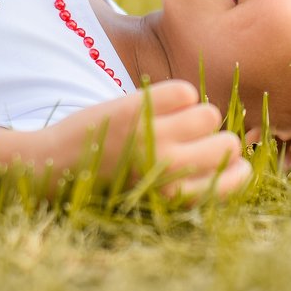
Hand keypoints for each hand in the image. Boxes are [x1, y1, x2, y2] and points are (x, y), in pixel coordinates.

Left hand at [39, 79, 250, 198]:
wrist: (52, 166)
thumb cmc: (110, 183)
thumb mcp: (154, 196)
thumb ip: (193, 182)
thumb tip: (238, 159)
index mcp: (175, 199)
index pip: (236, 180)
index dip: (237, 168)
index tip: (228, 163)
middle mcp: (169, 170)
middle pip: (229, 144)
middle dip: (218, 140)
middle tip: (195, 141)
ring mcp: (153, 136)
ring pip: (209, 114)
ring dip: (196, 115)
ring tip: (172, 122)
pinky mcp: (137, 108)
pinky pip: (185, 91)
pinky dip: (177, 95)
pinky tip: (159, 106)